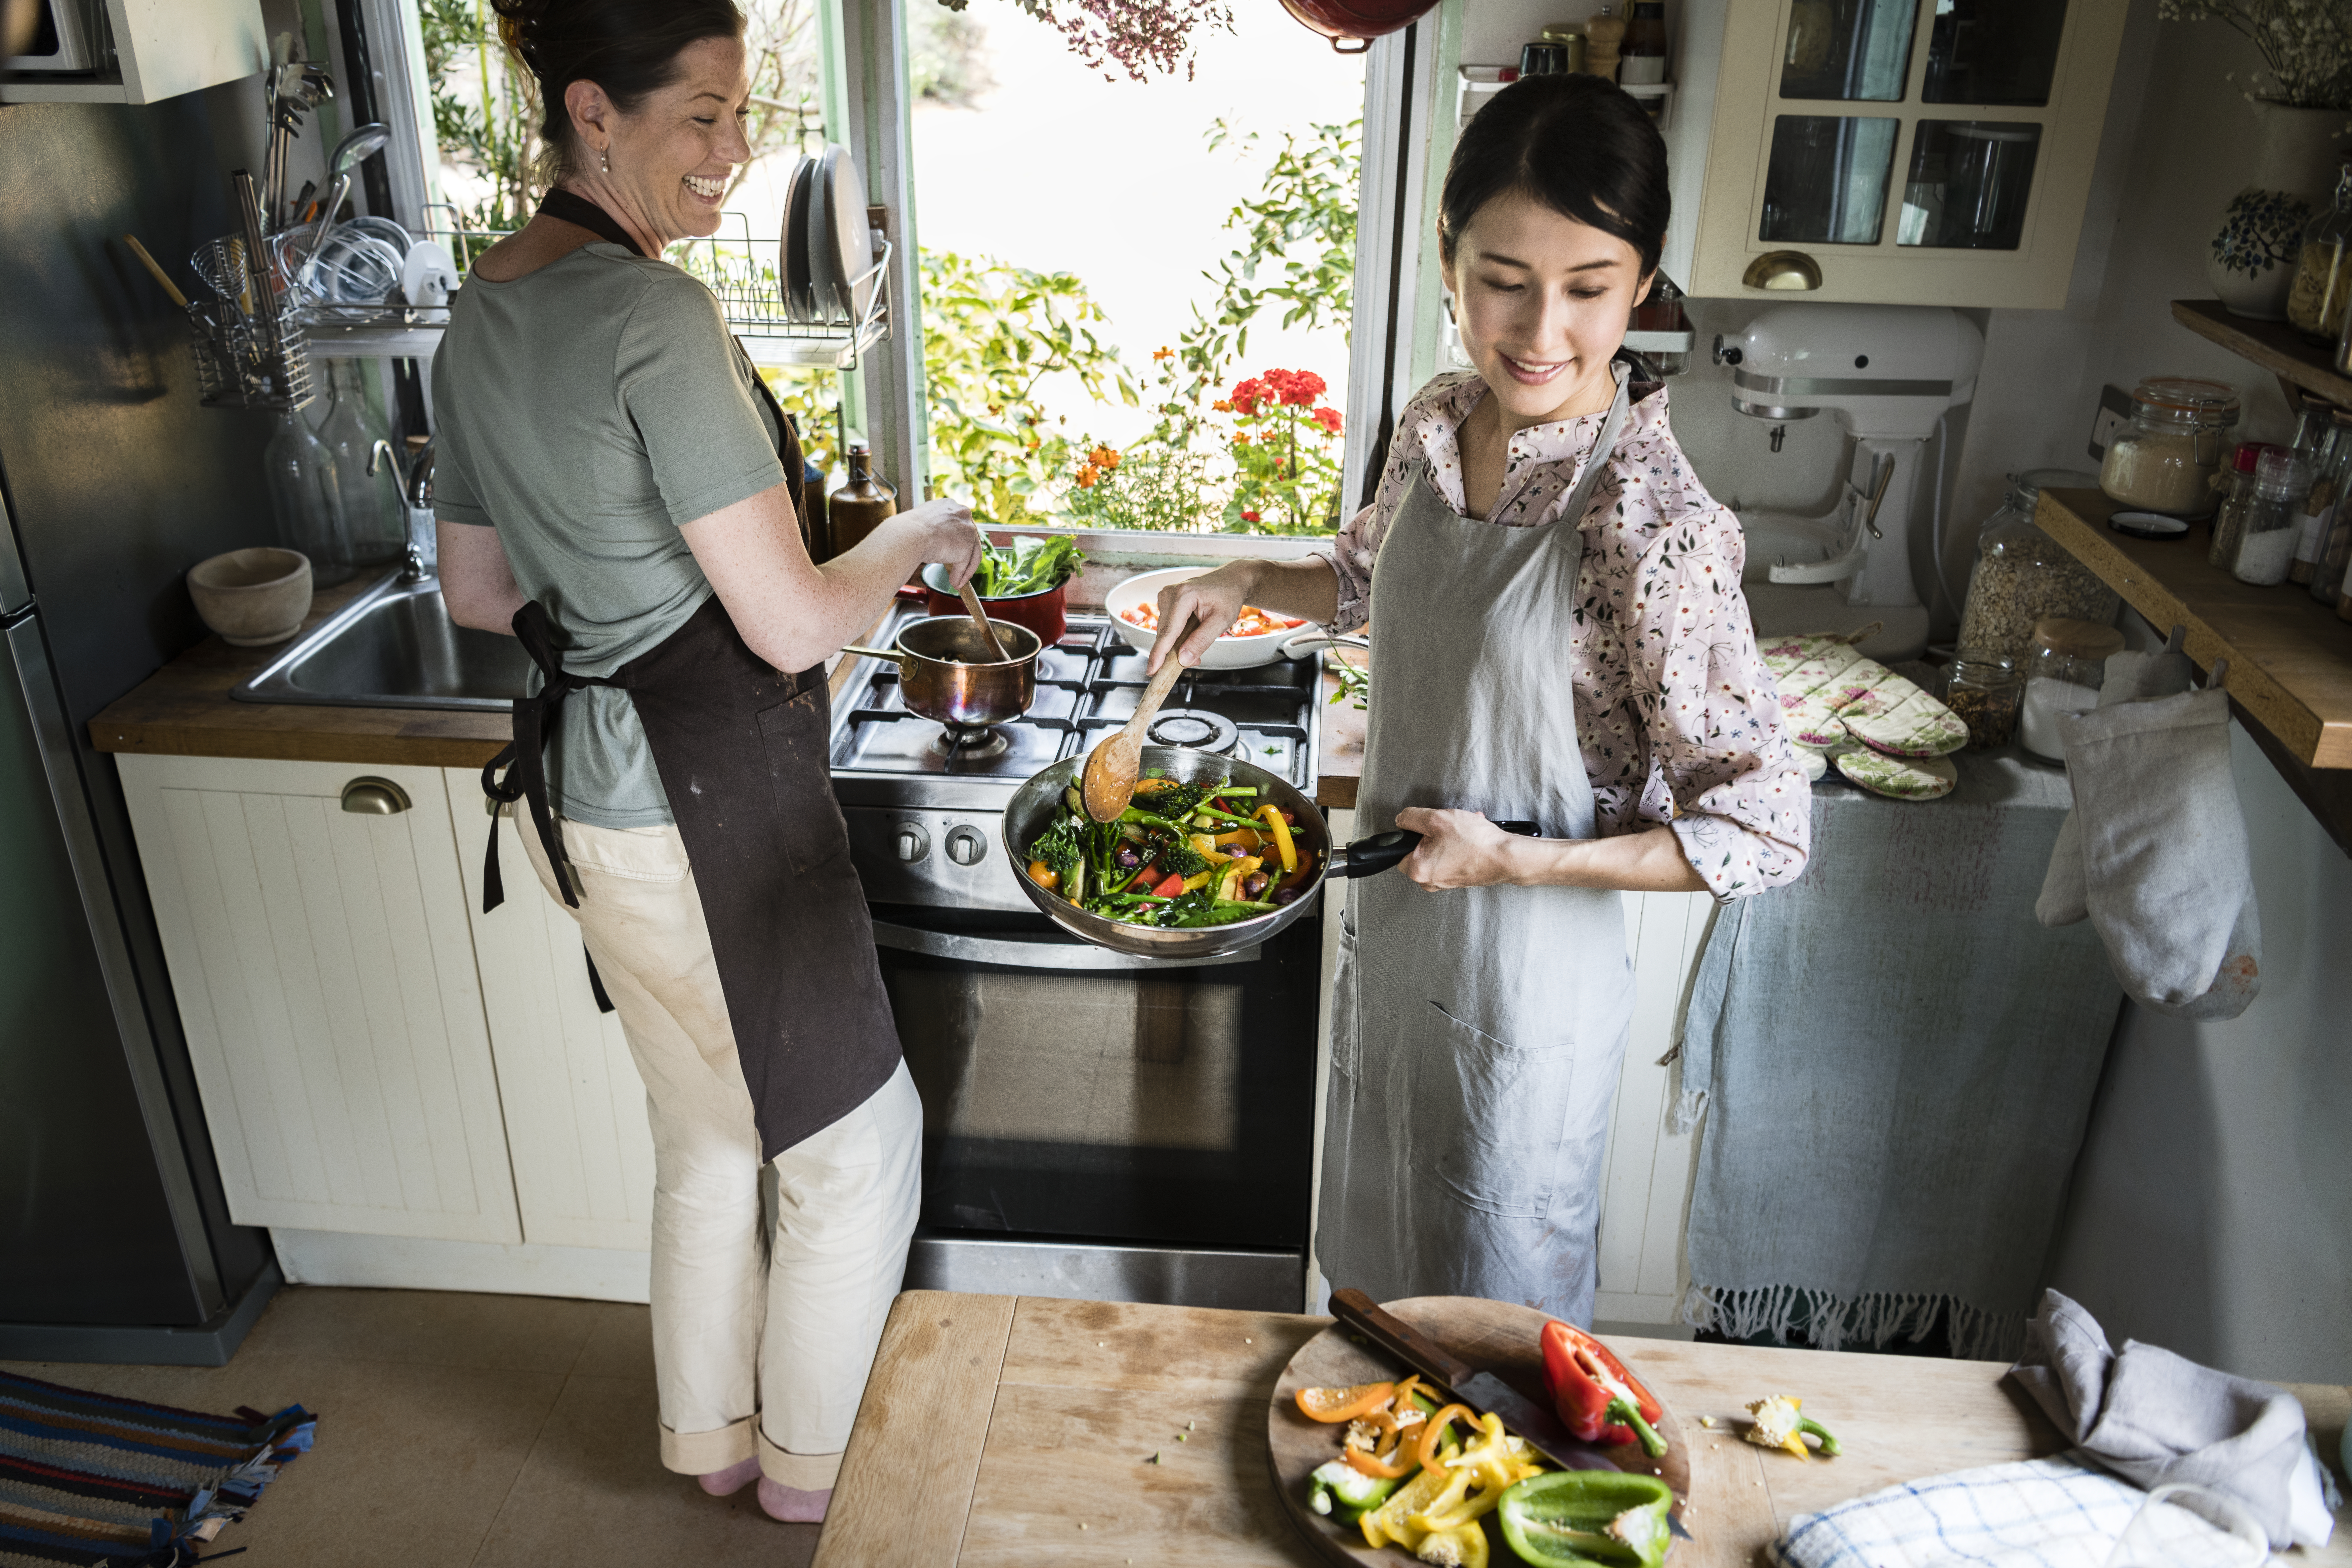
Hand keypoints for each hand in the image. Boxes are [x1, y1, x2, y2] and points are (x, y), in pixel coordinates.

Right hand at [900, 497, 983, 586]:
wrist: (908, 536)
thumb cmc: (908, 530)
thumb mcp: (923, 522)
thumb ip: (934, 527)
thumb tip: (932, 537)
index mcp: (950, 505)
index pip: (960, 524)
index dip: (959, 538)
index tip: (955, 548)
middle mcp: (962, 514)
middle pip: (970, 537)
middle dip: (966, 554)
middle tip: (961, 565)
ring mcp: (967, 530)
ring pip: (971, 552)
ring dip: (965, 568)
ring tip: (957, 580)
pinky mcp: (966, 548)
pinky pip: (965, 565)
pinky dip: (960, 575)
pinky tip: (954, 583)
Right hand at [1147, 561, 1255, 672]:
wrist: (1230, 580)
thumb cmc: (1228, 597)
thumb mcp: (1221, 621)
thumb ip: (1201, 641)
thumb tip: (1183, 659)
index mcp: (1184, 595)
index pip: (1168, 631)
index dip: (1159, 654)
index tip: (1152, 670)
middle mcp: (1170, 593)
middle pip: (1164, 633)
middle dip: (1174, 651)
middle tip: (1194, 660)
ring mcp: (1166, 595)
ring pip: (1164, 630)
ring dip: (1177, 643)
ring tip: (1198, 640)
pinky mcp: (1166, 600)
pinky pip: (1167, 625)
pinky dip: (1177, 634)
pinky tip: (1191, 631)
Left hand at [1394, 808, 1522, 890]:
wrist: (1506, 858)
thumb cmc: (1474, 842)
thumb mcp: (1437, 819)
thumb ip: (1412, 818)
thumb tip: (1402, 820)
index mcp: (1417, 870)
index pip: (1399, 850)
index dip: (1412, 832)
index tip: (1427, 827)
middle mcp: (1429, 881)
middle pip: (1420, 849)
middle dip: (1435, 832)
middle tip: (1450, 826)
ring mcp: (1445, 882)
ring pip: (1439, 851)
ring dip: (1450, 835)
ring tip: (1465, 827)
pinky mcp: (1460, 878)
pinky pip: (1452, 856)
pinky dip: (1460, 844)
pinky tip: (1472, 835)